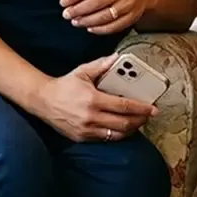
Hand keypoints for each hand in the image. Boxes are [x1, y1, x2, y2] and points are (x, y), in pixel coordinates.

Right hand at [32, 55, 157, 141]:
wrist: (42, 101)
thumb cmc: (65, 85)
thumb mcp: (83, 72)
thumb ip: (102, 65)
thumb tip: (118, 57)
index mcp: (93, 100)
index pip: (124, 106)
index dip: (141, 108)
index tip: (153, 109)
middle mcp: (90, 117)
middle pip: (123, 123)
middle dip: (140, 120)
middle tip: (149, 116)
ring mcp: (85, 130)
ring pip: (115, 135)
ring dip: (130, 129)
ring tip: (138, 122)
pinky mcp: (81, 137)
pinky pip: (104, 139)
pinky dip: (116, 134)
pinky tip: (122, 128)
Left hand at [60, 0, 160, 34]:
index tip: (63, 2)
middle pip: (97, 2)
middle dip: (79, 9)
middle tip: (66, 14)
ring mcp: (129, 4)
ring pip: (105, 16)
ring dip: (87, 20)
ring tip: (76, 21)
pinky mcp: (132, 17)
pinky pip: (114, 26)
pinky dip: (100, 29)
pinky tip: (90, 27)